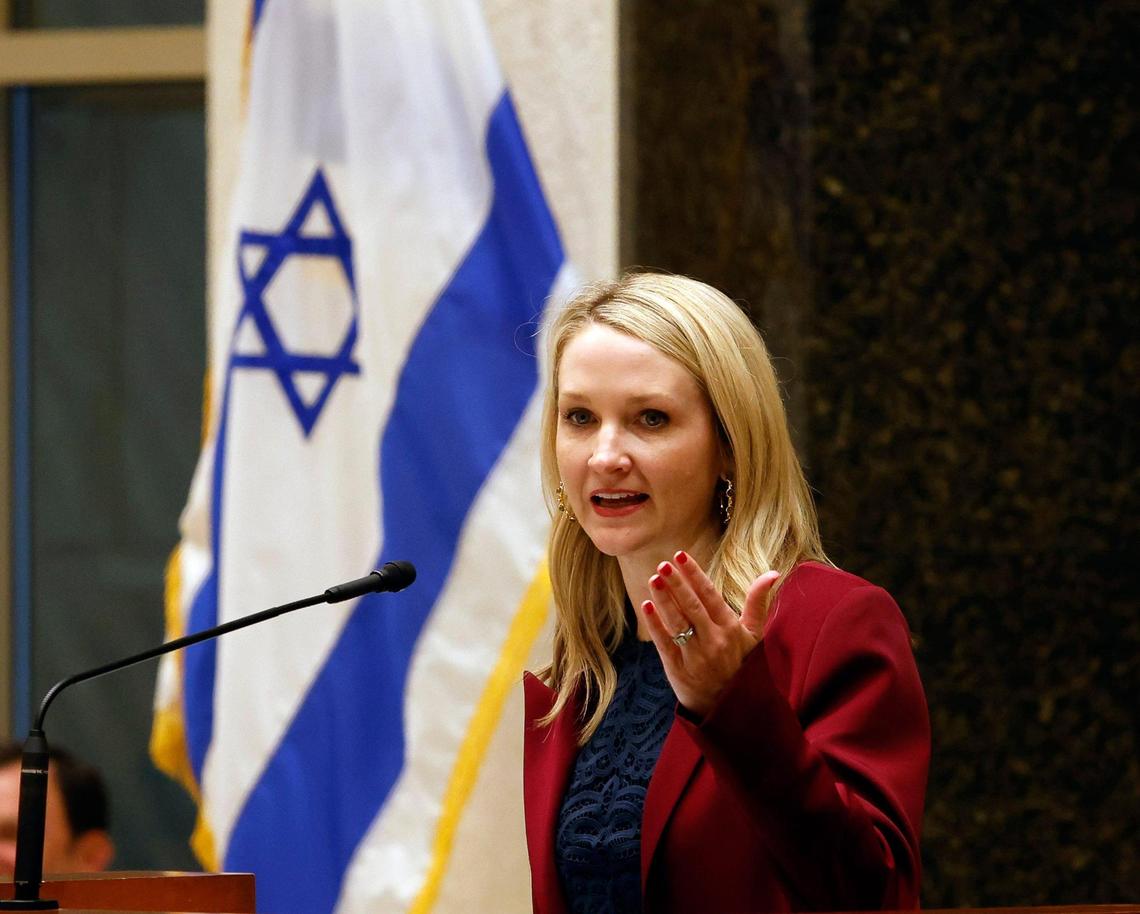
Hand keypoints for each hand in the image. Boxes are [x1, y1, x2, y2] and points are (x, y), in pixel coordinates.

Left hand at [641, 551, 779, 717]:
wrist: (731, 709)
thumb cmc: (743, 665)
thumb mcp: (754, 635)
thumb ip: (758, 602)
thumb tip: (773, 572)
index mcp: (731, 629)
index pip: (710, 596)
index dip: (695, 575)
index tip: (680, 556)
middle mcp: (714, 641)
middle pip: (692, 607)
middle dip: (677, 584)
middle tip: (663, 564)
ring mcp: (695, 656)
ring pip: (677, 623)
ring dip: (664, 600)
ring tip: (654, 579)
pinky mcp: (678, 669)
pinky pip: (665, 643)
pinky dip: (655, 624)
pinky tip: (646, 605)